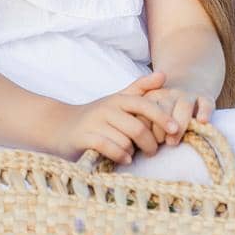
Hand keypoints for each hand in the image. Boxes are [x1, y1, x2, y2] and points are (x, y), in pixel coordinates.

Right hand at [51, 70, 174, 163]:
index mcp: (119, 99)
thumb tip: (164, 75)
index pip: (145, 105)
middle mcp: (107, 108)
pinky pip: (109, 148)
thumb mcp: (118, 100)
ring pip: (124, 140)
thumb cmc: (97, 116)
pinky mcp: (84, 138)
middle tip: (153, 152)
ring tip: (135, 155)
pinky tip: (125, 159)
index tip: (175, 130)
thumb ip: (140, 88)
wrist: (60, 126)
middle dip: (150, 143)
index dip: (162, 117)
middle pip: (138, 128)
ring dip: (133, 151)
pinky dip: (120, 155)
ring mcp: (94, 123)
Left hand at [139, 84, 213, 145]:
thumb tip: (131, 148)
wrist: (190, 80)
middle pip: (165, 107)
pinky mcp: (205, 97)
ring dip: (180, 123)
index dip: (145, 126)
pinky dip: (204, 112)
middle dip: (160, 127)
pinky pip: (205, 103)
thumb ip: (141, 123)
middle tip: (159, 143)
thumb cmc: (164, 107)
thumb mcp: (148, 109)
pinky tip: (202, 121)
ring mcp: (188, 94)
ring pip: (185, 106)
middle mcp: (170, 93)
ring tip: (173, 142)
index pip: (146, 109)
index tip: (143, 141)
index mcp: (153, 95)